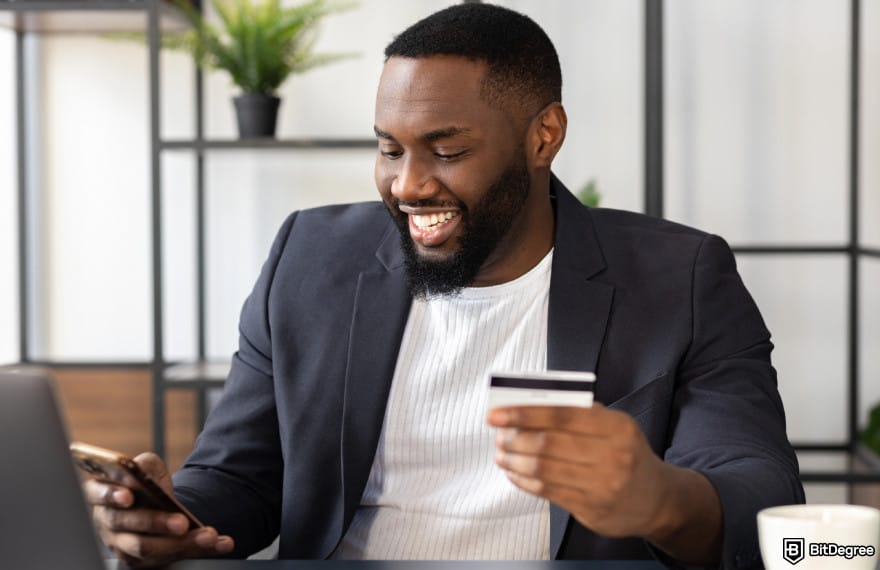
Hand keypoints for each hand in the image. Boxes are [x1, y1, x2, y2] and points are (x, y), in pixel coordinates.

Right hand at [83, 452, 233, 567]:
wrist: (150, 507)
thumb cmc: (142, 485)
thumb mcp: (144, 468)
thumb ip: (143, 465)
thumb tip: (142, 472)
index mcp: (101, 495)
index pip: (99, 494)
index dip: (111, 495)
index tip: (129, 495)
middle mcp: (109, 524)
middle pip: (129, 526)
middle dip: (157, 524)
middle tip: (181, 522)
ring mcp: (125, 546)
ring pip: (151, 548)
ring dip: (182, 543)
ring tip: (208, 535)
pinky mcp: (147, 561)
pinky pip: (174, 558)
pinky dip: (200, 550)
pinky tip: (222, 543)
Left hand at [487, 404, 672, 538]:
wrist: (657, 500)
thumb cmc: (628, 454)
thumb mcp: (616, 426)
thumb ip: (580, 413)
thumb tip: (530, 403)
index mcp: (617, 428)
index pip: (562, 415)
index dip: (525, 413)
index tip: (498, 413)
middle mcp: (612, 457)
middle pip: (548, 443)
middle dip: (514, 437)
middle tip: (499, 433)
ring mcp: (602, 486)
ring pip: (543, 470)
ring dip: (514, 459)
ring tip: (501, 452)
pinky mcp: (591, 510)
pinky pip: (547, 492)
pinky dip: (523, 479)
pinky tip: (514, 471)